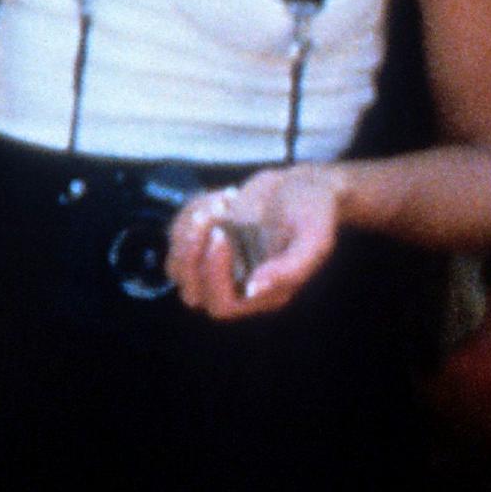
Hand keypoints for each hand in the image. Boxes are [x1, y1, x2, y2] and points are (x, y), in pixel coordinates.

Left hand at [168, 164, 343, 317]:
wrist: (303, 186)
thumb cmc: (313, 213)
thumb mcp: (313, 240)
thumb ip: (288, 269)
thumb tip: (253, 290)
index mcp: (264, 294)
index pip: (221, 305)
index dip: (213, 274)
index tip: (222, 233)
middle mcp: (238, 285)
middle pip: (191, 292)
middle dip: (191, 254)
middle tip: (211, 217)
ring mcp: (217, 264)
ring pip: (177, 266)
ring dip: (188, 231)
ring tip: (222, 202)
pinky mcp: (205, 240)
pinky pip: (176, 235)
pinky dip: (191, 212)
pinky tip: (224, 197)